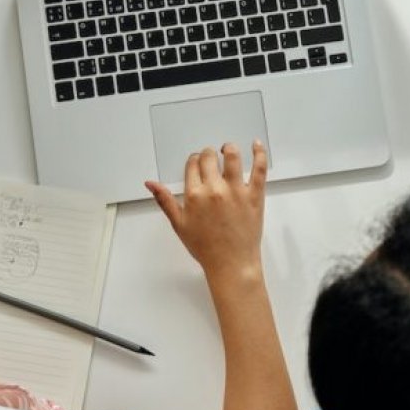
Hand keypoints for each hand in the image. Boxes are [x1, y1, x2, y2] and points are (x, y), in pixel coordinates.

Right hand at [145, 141, 267, 279]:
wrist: (231, 264)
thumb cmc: (205, 248)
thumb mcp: (179, 224)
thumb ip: (165, 200)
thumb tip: (150, 183)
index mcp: (194, 195)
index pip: (192, 164)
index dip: (194, 160)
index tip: (196, 162)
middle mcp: (214, 189)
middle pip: (209, 157)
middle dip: (208, 154)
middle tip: (211, 158)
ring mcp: (236, 191)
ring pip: (232, 156)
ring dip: (229, 148)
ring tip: (228, 149)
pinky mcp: (255, 196)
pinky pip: (259, 169)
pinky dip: (259, 153)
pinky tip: (256, 145)